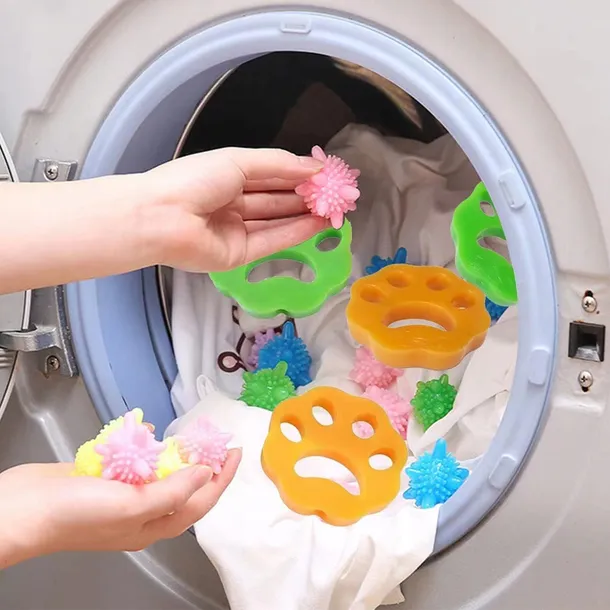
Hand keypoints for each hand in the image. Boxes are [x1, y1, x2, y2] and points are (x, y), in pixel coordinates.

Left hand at [0, 147, 326, 293]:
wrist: (161, 219)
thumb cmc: (193, 181)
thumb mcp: (238, 161)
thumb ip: (279, 165)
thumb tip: (316, 166)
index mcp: (228, 177)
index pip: (271, 176)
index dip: (299, 174)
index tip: (327, 175)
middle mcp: (234, 204)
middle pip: (277, 200)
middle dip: (307, 196)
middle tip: (337, 195)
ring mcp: (237, 231)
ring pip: (278, 222)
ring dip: (306, 216)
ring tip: (336, 210)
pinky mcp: (240, 255)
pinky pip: (273, 241)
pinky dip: (296, 233)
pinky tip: (318, 225)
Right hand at [0, 449, 240, 567]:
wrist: (24, 509)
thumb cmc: (77, 513)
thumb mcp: (133, 504)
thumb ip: (173, 490)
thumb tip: (205, 474)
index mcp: (153, 526)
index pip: (200, 501)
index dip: (222, 478)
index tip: (236, 453)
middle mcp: (142, 513)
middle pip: (183, 487)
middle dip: (202, 464)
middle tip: (215, 441)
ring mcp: (122, 496)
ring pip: (159, 472)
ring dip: (171, 453)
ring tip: (184, 435)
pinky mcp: (104, 479)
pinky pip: (133, 460)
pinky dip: (141, 446)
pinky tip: (141, 431)